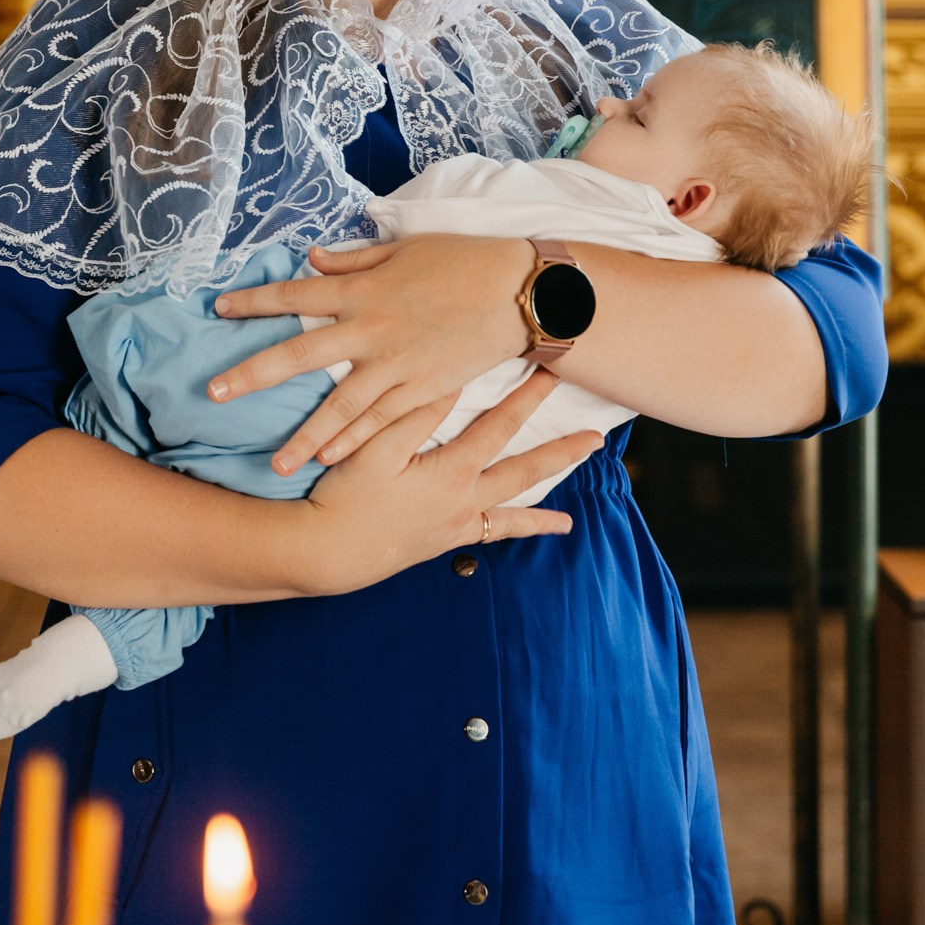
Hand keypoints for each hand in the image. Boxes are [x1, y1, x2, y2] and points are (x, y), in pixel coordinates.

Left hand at [211, 235, 533, 470]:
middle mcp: (370, 329)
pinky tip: (327, 460)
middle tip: (214, 395)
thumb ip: (355, 259)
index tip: (220, 309)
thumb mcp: (405, 250)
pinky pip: (380, 422)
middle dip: (253, 375)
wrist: (519, 293)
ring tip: (274, 464)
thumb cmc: (463, 262)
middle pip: (299, 355)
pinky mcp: (423, 390)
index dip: (254, 301)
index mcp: (363, 289)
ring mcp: (396, 365)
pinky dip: (353, 441)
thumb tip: (313, 258)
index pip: (296, 295)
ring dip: (304, 436)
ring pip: (339, 406)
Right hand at [293, 368, 600, 594]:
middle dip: (562, 451)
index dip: (528, 396)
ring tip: (571, 518)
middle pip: (525, 471)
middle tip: (597, 437)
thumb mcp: (376, 447)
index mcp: (453, 471)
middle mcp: (465, 500)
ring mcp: (457, 524)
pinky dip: (515, 533)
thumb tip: (455, 382)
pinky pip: (490, 535)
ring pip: (513, 510)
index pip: (501, 426)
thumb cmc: (347, 495)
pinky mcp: (444, 540)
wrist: (328, 552)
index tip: (552, 372)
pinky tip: (531, 535)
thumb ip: (416, 414)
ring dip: (545, 509)